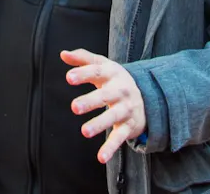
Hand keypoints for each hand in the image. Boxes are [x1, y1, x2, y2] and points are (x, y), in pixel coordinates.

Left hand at [62, 49, 145, 163]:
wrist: (147, 97)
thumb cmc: (115, 80)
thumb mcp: (103, 65)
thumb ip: (83, 58)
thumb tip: (62, 54)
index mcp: (112, 74)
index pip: (97, 72)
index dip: (83, 74)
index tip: (69, 77)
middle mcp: (121, 91)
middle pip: (106, 96)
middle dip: (91, 101)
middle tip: (74, 107)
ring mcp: (125, 109)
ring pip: (113, 117)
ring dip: (99, 124)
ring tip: (84, 131)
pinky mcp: (128, 127)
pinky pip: (119, 138)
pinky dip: (111, 148)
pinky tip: (101, 157)